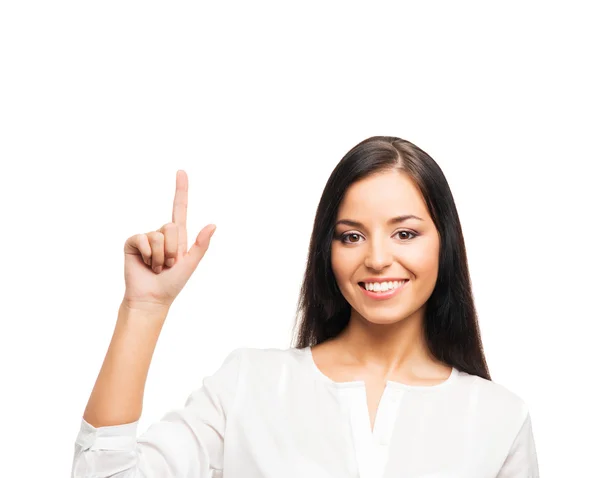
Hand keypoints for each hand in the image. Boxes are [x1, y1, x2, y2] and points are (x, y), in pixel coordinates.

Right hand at [122, 170, 215, 311]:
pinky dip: (147, 254)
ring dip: (159, 256)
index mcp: (178, 237)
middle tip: (167, 264)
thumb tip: (213, 224)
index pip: (179, 208)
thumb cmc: (172, 284)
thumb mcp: (190, 264)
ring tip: (157, 267)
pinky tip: (145, 264)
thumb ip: (201, 245)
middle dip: (172, 250)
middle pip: (172, 226)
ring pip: (158, 235)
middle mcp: (162, 234)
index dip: (181, 190)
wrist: (151, 298)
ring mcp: (146, 237)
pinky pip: (142, 239)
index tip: (181, 171)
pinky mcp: (133, 242)